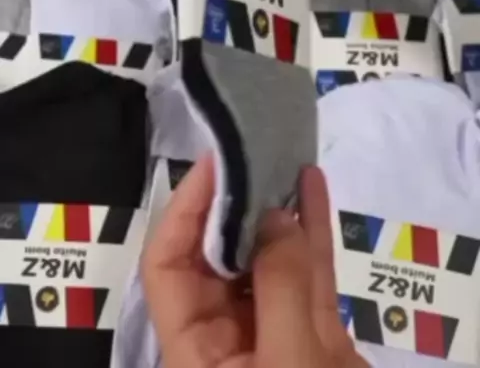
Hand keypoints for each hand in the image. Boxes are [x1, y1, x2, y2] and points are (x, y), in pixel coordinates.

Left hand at [141, 156, 365, 367]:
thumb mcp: (285, 364)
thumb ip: (280, 287)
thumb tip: (275, 217)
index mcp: (196, 348)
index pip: (168, 265)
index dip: (184, 211)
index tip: (215, 165)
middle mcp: (228, 335)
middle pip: (218, 255)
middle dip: (235, 202)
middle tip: (256, 151)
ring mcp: (276, 333)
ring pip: (269, 257)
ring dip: (276, 208)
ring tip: (284, 156)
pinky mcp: (317, 334)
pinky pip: (310, 272)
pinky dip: (312, 228)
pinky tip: (314, 184)